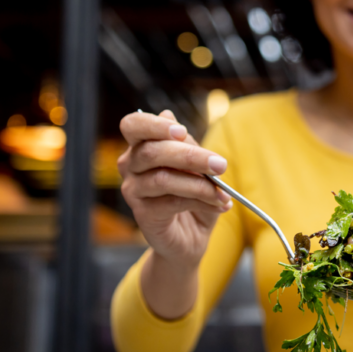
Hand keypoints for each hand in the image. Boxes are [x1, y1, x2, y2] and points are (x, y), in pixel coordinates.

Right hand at [118, 110, 232, 264]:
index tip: (182, 131)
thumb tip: (169, 115)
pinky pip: (172, 203)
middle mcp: (130, 166)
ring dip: (200, 184)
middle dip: (191, 156)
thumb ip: (186, 144)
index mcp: (141, 146)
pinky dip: (201, 202)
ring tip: (223, 193)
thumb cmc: (192, 194)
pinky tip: (219, 205)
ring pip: (163, 179)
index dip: (154, 125)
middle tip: (220, 165)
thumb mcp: (197, 166)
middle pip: (152, 152)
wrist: (190, 236)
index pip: (133, 125)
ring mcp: (133, 191)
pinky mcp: (143, 214)